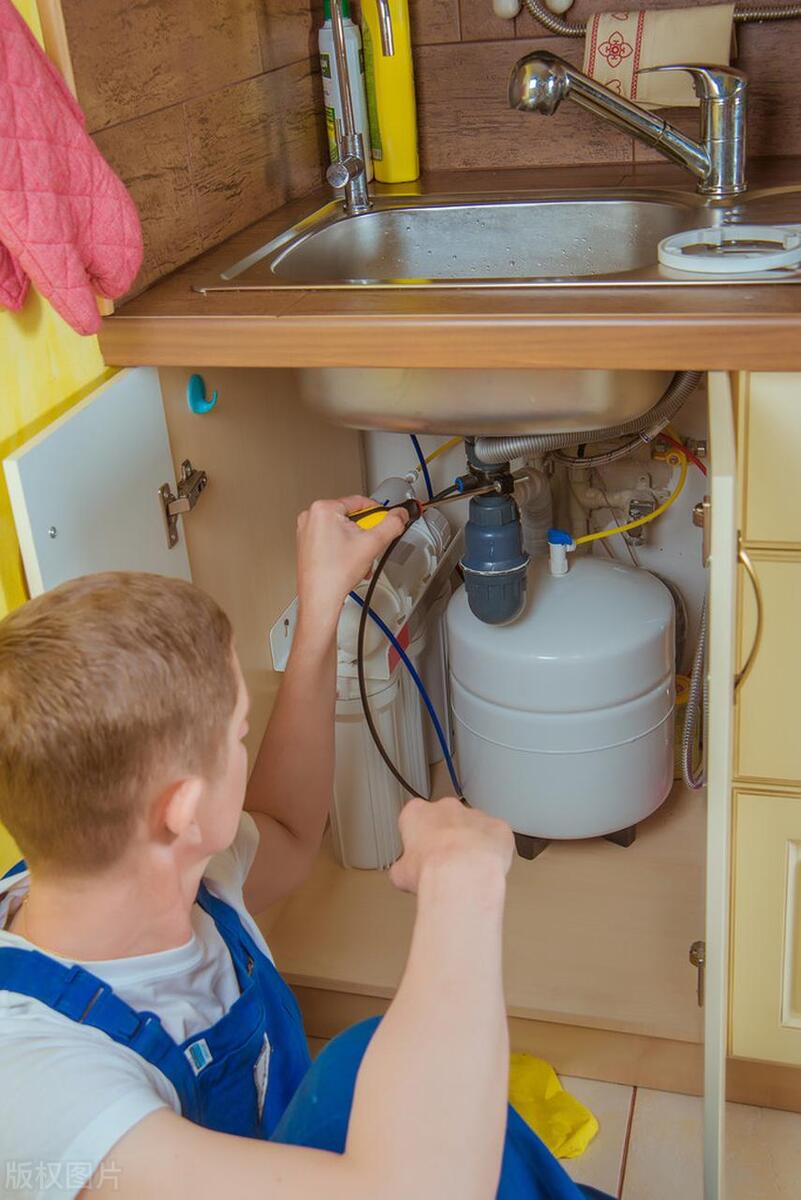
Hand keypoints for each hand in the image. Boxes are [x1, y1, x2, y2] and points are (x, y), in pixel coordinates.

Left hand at [296, 496, 408, 624]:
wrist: (320, 598)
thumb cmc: (335, 574)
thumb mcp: (372, 544)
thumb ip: (392, 524)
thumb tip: (400, 515)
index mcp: (323, 509)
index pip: (360, 501)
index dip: (378, 512)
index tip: (387, 520)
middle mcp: (311, 516)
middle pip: (351, 517)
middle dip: (366, 533)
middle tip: (370, 545)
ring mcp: (306, 531)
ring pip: (343, 529)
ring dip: (357, 542)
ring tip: (359, 557)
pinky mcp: (307, 544)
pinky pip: (333, 538)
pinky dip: (345, 548)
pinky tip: (350, 561)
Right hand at [390, 797, 513, 895]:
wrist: (462, 874)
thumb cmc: (429, 871)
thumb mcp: (401, 875)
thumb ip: (403, 868)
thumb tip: (404, 874)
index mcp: (417, 813)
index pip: (413, 819)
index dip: (418, 839)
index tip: (420, 855)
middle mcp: (446, 807)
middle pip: (446, 819)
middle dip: (446, 837)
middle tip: (445, 864)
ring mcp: (475, 814)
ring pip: (473, 827)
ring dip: (471, 844)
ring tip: (468, 871)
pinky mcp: (498, 826)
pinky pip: (496, 837)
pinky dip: (494, 851)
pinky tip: (488, 869)